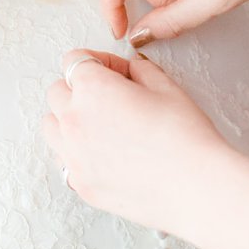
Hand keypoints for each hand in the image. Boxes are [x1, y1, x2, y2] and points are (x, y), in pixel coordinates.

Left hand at [42, 49, 234, 234]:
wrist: (196, 188)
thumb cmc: (186, 138)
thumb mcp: (167, 87)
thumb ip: (140, 70)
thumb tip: (130, 69)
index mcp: (92, 89)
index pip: (75, 60)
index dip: (100, 62)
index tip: (117, 72)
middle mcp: (73, 120)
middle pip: (57, 92)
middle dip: (80, 89)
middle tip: (112, 99)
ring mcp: (72, 155)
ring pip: (52, 126)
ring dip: (69, 120)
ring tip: (103, 127)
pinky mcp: (80, 183)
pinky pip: (64, 160)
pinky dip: (76, 153)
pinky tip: (105, 155)